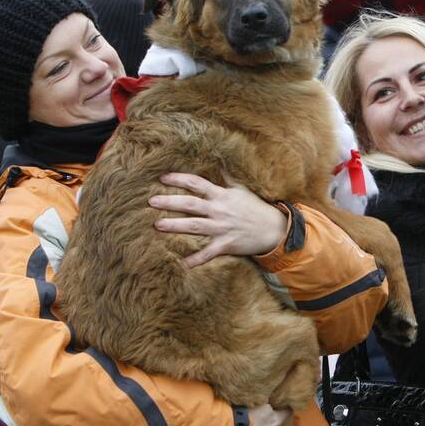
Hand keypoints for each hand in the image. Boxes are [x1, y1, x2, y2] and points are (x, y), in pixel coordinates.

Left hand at [150, 172, 287, 267]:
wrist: (273, 229)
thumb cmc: (256, 208)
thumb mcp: (241, 189)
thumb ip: (227, 177)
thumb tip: (219, 161)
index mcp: (222, 195)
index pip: (197, 183)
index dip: (179, 179)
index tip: (162, 178)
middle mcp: (219, 210)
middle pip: (190, 204)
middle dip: (170, 202)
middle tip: (151, 201)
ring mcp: (222, 228)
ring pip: (194, 226)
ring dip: (175, 226)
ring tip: (157, 225)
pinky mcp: (226, 244)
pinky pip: (208, 253)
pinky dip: (196, 259)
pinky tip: (182, 264)